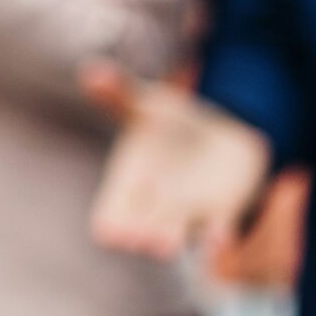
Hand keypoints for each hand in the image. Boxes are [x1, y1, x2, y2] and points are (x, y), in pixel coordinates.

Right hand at [83, 63, 272, 258]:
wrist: (220, 138)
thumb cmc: (171, 126)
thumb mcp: (146, 105)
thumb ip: (119, 93)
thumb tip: (91, 71)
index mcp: (128, 186)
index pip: (110, 219)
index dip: (111, 225)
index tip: (111, 230)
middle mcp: (155, 208)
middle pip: (140, 233)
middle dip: (141, 236)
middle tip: (141, 240)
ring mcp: (189, 214)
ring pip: (178, 237)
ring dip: (174, 240)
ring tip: (167, 244)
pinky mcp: (224, 211)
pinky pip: (220, 231)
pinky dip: (220, 236)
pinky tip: (222, 237)